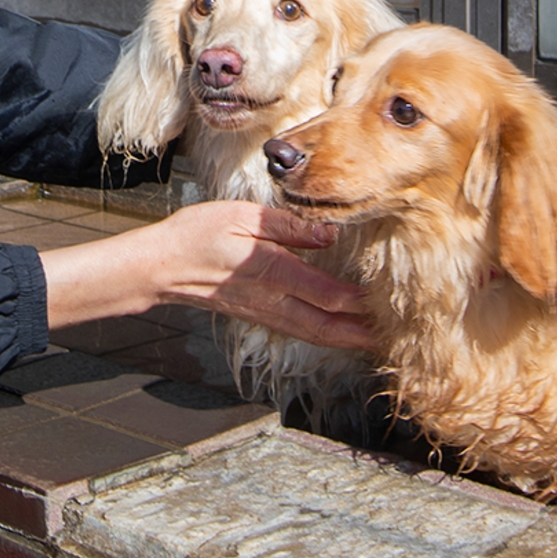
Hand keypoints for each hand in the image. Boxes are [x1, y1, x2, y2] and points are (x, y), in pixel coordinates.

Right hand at [37, 200, 371, 351]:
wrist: (161, 267)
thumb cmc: (197, 233)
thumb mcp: (241, 214)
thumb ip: (287, 226)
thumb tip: (328, 234)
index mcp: (268, 270)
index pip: (323, 292)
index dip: (357, 301)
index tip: (386, 301)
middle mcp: (269, 299)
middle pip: (324, 326)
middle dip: (360, 335)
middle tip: (395, 338)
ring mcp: (263, 312)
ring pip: (313, 333)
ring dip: (346, 341)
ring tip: (376, 342)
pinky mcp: (258, 316)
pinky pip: (299, 330)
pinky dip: (324, 335)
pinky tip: (339, 334)